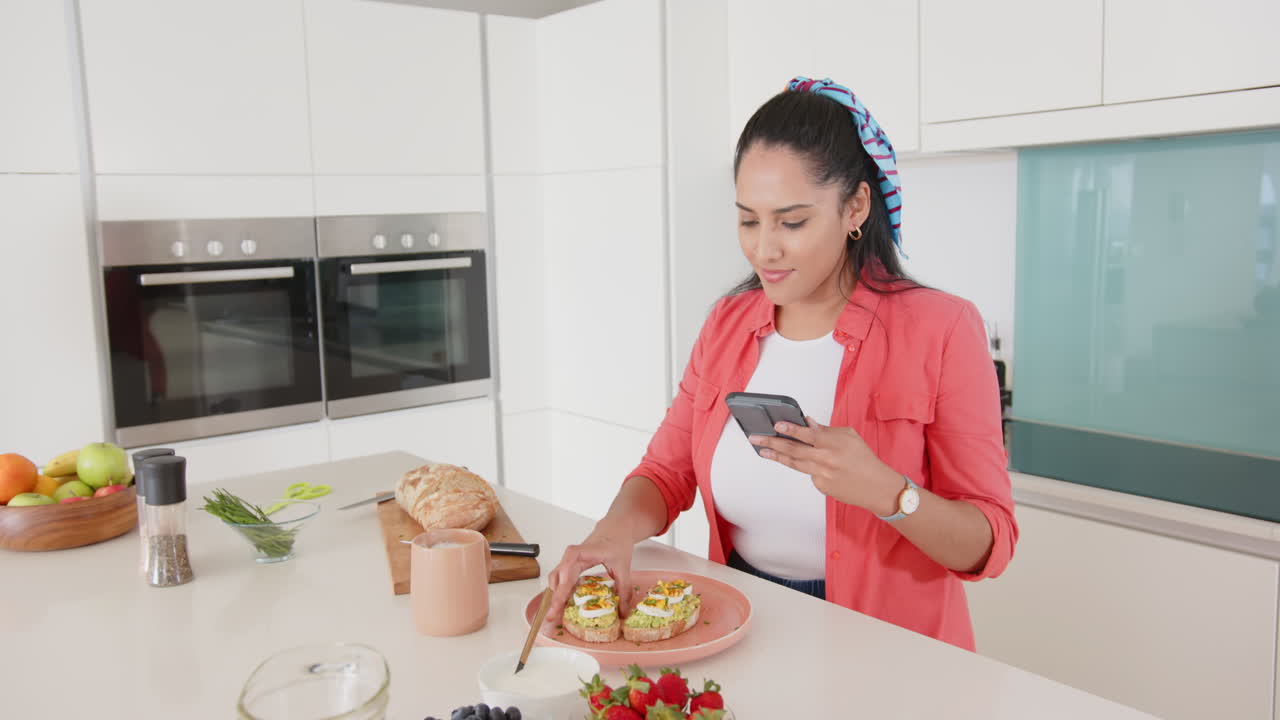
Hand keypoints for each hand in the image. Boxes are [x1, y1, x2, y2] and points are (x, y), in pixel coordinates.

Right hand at [545, 526, 635, 624]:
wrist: (615, 528)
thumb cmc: (617, 542)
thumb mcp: (624, 566)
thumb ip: (624, 590)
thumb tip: (624, 612)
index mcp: (583, 552)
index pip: (568, 572)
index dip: (561, 590)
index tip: (557, 605)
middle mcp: (572, 555)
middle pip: (558, 578)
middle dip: (555, 598)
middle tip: (552, 617)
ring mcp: (569, 560)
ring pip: (556, 578)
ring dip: (555, 596)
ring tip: (556, 614)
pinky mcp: (570, 564)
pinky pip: (560, 578)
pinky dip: (560, 591)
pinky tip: (563, 604)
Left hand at [749, 418, 901, 515]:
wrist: (876, 487)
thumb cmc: (864, 459)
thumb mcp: (849, 436)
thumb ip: (826, 430)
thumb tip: (807, 423)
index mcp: (832, 443)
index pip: (806, 434)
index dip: (789, 428)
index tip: (775, 424)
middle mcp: (825, 459)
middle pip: (793, 450)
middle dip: (771, 443)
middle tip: (755, 438)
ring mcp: (821, 475)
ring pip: (794, 464)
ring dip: (776, 456)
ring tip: (762, 451)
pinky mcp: (821, 487)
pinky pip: (808, 474)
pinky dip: (805, 467)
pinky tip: (808, 464)